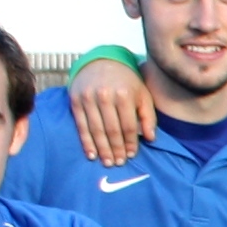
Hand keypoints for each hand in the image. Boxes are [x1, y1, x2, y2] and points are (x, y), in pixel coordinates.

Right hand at [67, 49, 153, 164]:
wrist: (101, 63)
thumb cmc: (126, 83)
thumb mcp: (142, 95)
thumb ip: (148, 116)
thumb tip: (150, 138)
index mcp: (124, 94)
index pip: (128, 125)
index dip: (130, 143)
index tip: (131, 155)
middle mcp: (105, 96)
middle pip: (111, 130)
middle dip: (116, 149)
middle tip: (118, 163)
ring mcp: (88, 98)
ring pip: (96, 129)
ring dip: (102, 149)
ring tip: (107, 162)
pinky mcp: (76, 100)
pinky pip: (81, 125)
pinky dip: (86, 142)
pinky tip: (91, 154)